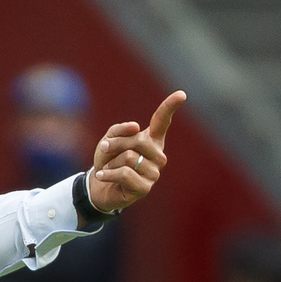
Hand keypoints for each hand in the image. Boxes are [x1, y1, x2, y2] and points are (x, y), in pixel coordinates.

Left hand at [88, 90, 185, 212]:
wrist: (99, 186)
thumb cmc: (108, 160)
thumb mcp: (108, 140)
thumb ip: (119, 130)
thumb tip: (136, 128)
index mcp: (152, 140)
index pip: (162, 121)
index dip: (170, 107)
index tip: (181, 94)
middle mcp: (157, 155)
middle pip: (138, 140)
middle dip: (116, 144)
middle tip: (105, 150)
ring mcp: (153, 173)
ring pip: (129, 157)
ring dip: (111, 162)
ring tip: (109, 168)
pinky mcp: (145, 188)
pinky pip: (124, 173)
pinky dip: (108, 173)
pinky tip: (103, 176)